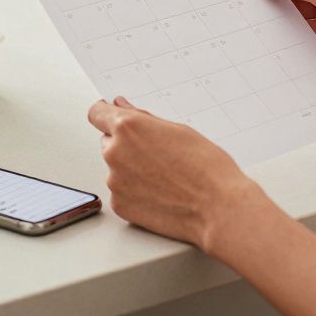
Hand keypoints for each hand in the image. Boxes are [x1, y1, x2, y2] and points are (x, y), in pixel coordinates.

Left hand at [87, 97, 267, 250]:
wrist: (218, 208)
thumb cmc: (206, 168)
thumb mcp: (179, 130)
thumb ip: (144, 118)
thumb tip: (123, 107)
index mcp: (128, 127)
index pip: (97, 113)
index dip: (106, 114)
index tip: (112, 116)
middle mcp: (114, 152)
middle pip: (108, 141)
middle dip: (126, 144)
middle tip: (156, 154)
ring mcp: (114, 181)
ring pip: (116, 167)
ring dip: (131, 169)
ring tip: (164, 177)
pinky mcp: (119, 204)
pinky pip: (121, 191)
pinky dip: (135, 191)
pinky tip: (160, 194)